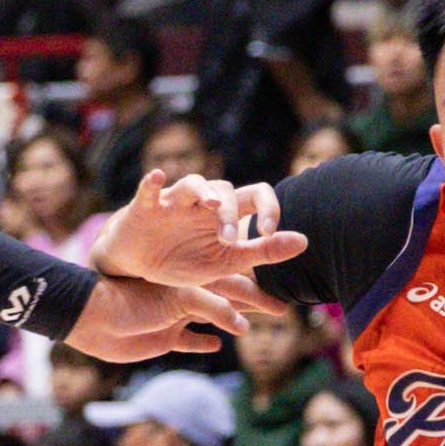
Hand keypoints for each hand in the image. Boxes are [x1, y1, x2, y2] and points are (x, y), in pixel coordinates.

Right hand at [84, 172, 309, 341]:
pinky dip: (152, 183)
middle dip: (230, 214)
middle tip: (227, 240)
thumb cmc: (185, 259)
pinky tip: (158, 178)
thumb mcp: (227, 262)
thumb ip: (263, 251)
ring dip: (203, 192)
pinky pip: (149, 188)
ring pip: (193, 182)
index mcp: (226, 214)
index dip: (268, 208)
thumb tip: (305, 241)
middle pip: (226, 189)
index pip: (257, 194)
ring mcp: (174, 201)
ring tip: (210, 206)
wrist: (139, 267)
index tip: (268, 233)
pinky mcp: (145, 206)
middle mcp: (202, 202)